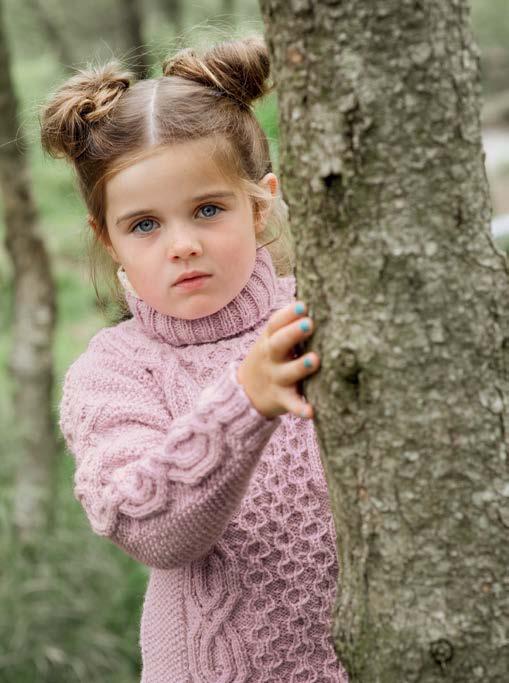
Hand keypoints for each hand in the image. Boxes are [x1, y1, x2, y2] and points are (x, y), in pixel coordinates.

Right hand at [236, 301, 319, 418]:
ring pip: (288, 373)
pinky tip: (312, 412)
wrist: (244, 394)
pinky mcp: (281, 399)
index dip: (288, 314)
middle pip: (279, 344)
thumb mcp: (271, 341)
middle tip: (309, 324)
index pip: (275, 324)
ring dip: (301, 366)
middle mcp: (271, 358)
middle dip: (293, 333)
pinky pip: (291, 404)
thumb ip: (288, 325)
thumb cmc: (269, 360)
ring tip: (315, 359)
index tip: (303, 305)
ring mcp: (275, 378)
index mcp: (269, 340)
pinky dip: (300, 409)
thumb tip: (317, 299)